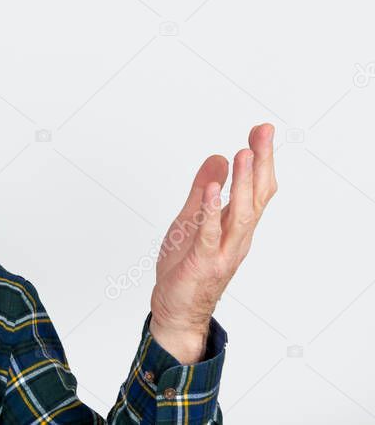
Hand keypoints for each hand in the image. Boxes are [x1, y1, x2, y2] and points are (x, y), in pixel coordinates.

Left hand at [148, 123, 278, 362]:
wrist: (175, 309)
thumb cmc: (185, 266)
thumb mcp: (190, 218)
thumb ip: (203, 190)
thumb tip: (218, 158)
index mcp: (236, 226)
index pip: (257, 188)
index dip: (261, 160)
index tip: (261, 130)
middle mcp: (237, 237)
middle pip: (257, 196)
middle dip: (261, 163)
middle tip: (263, 132)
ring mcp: (223, 250)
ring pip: (242, 214)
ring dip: (244, 183)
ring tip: (244, 153)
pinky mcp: (203, 261)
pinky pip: (210, 233)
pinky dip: (212, 210)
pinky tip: (214, 188)